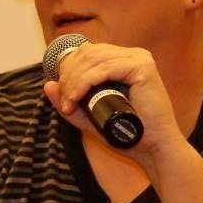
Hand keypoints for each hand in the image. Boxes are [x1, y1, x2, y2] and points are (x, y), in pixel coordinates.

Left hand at [43, 42, 183, 163]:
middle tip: (64, 101)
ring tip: (69, 103)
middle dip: (69, 75)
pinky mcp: (143, 67)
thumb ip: (69, 102)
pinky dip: (85, 82)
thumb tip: (47, 85)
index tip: (62, 95)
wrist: (155, 149)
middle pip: (88, 52)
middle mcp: (133, 55)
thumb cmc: (128, 134)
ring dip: (74, 80)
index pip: (88, 52)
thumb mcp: (90, 116)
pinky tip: (76, 98)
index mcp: (125, 60)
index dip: (69, 69)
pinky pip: (105, 69)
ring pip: (93, 59)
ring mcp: (140, 58)